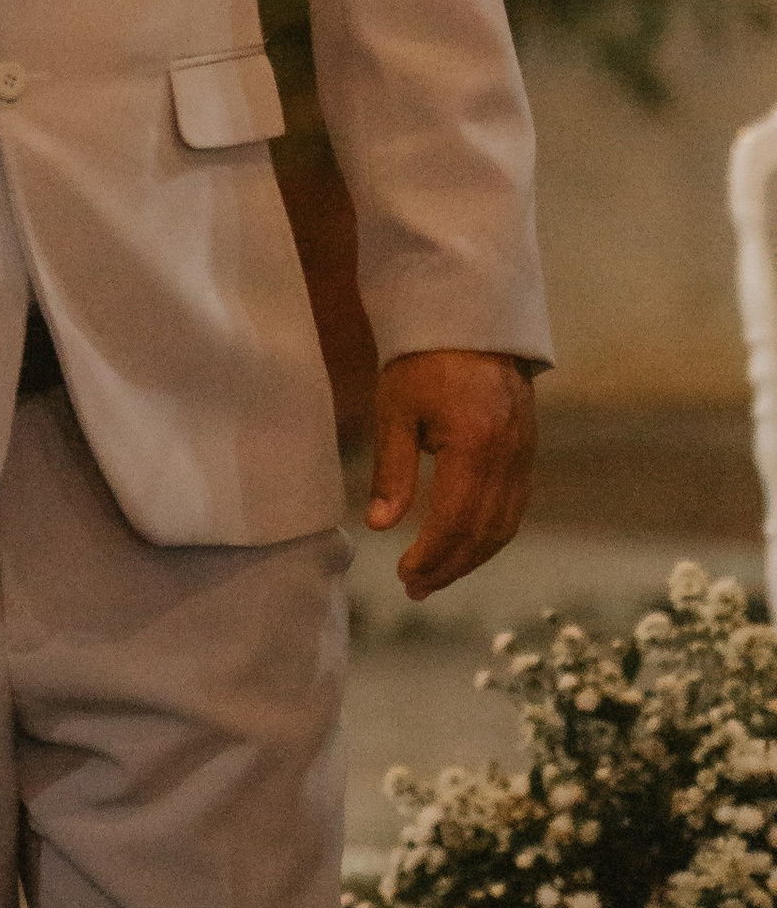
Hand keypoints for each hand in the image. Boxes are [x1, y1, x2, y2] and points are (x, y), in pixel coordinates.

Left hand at [366, 349, 537, 600]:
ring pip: (505, 525)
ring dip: (472, 557)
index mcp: (476, 445)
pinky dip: (490, 534)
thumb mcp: (397, 410)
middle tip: (416, 588)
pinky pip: (515, 506)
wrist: (470, 319)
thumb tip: (380, 527)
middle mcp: (509, 456)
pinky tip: (464, 545)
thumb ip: (393, 470)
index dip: (431, 555)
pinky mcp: (527, 451)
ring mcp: (524, 455)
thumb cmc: (423, 359)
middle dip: (450, 566)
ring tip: (436, 576)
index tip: (404, 575)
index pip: (456, 520)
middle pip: (485, 532)